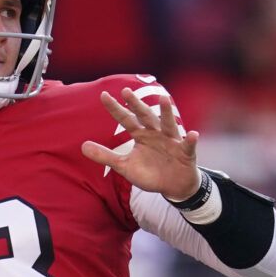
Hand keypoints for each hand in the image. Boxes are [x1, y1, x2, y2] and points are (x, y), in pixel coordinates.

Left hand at [80, 87, 200, 199]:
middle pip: (145, 116)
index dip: (115, 109)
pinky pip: (188, 145)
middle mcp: (155, 133)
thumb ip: (105, 156)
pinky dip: (191, 140)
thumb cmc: (150, 173)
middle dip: (136, 104)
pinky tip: (193, 134)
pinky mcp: (185, 152)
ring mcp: (171, 141)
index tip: (103, 95)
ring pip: (168, 124)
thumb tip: (82, 146)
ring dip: (166, 113)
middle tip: (126, 91)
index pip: (125, 119)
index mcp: (141, 135)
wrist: (173, 185)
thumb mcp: (124, 166)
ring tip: (164, 99)